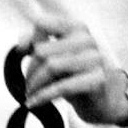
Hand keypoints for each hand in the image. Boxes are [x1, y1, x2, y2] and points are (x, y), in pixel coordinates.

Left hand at [18, 5, 127, 125]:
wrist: (105, 100)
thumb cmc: (77, 76)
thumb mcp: (58, 57)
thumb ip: (39, 44)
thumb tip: (22, 44)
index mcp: (77, 28)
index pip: (42, 24)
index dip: (28, 39)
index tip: (22, 53)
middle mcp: (87, 40)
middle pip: (42, 50)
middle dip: (30, 70)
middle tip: (28, 85)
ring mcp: (94, 59)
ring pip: (51, 67)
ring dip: (35, 84)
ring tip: (31, 94)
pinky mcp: (97, 79)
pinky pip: (62, 86)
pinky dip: (43, 96)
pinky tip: (34, 103)